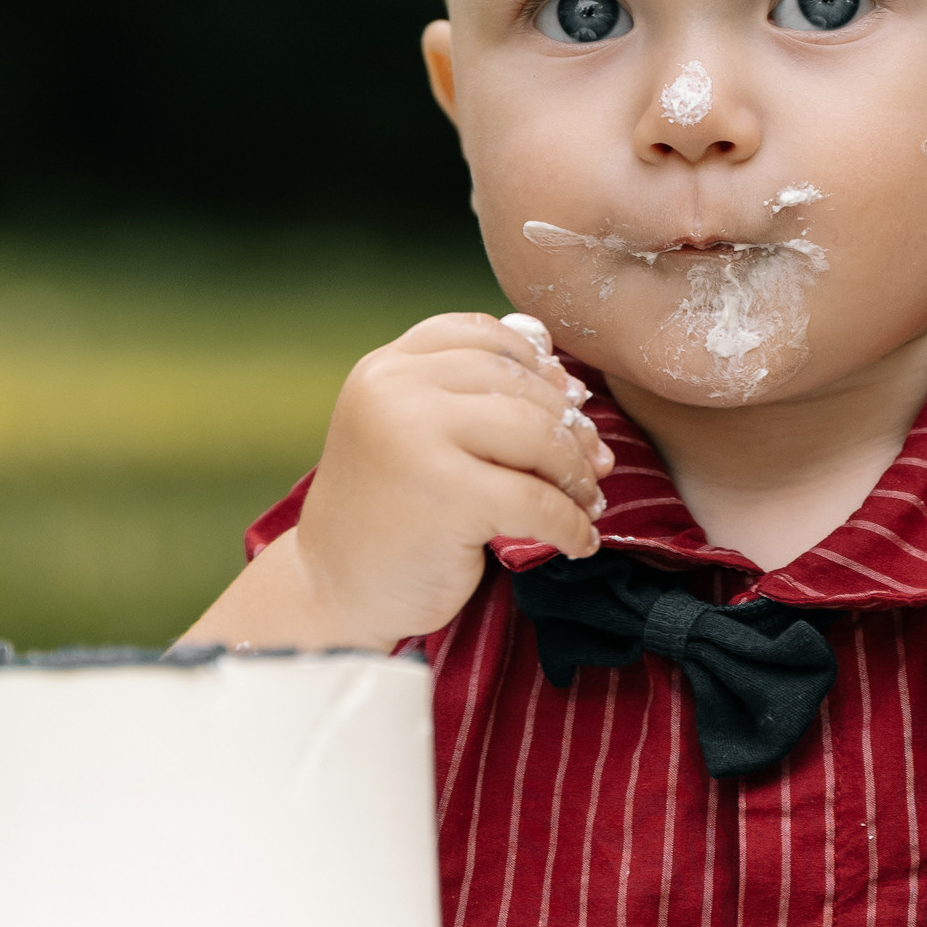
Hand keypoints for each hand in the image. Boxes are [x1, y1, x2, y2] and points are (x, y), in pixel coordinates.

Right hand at [180, 312, 611, 651]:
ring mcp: (417, 440)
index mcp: (386, 368)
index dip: (535, 364)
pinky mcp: (447, 497)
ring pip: (537, 435)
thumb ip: (465, 394)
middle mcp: (395, 391)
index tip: (566, 403)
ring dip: (576, 472)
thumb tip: (568, 379)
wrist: (331, 592)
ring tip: (587, 500)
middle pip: (519, 386)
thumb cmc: (384, 512)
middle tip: (595, 463)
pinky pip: (538, 501)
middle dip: (570, 426)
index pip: (481, 334)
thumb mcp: (408, 431)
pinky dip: (571, 524)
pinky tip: (578, 540)